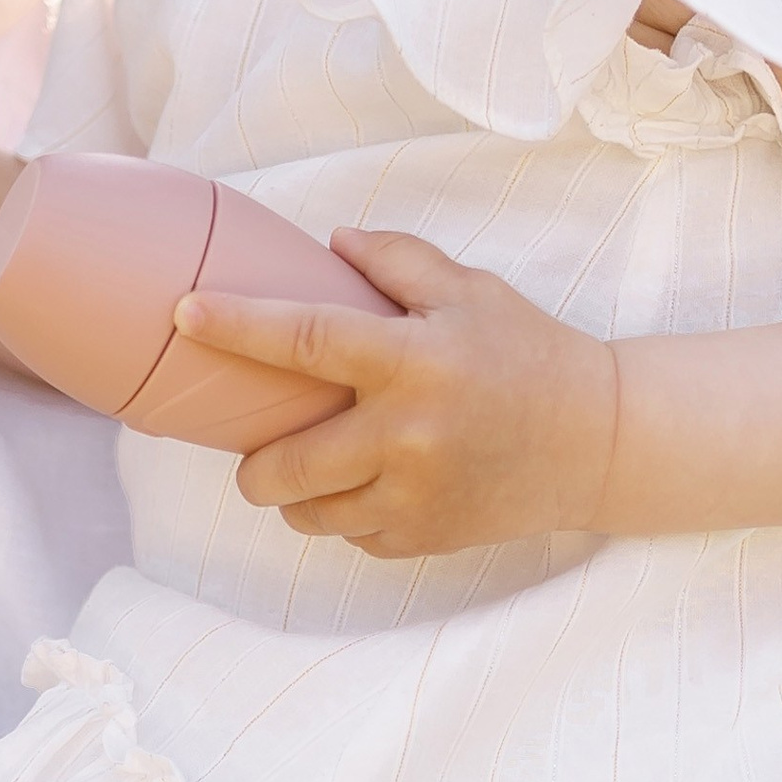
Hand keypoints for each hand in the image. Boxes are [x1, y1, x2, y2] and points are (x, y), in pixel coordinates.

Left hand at [177, 228, 620, 556]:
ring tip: (317, 466)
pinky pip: (351, 534)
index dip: (238, 327)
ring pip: (308, 513)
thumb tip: (326, 243)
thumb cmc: (527, 353)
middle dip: (252, 464)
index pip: (305, 340)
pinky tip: (371, 485)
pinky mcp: (425, 538)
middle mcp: (408, 435)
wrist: (597, 441)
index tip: (184, 313)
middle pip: (283, 466)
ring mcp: (416, 495)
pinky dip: (346, 513)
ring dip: (295, 494)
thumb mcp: (470, 290)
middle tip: (258, 447)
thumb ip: (396, 260)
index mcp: (413, 361)